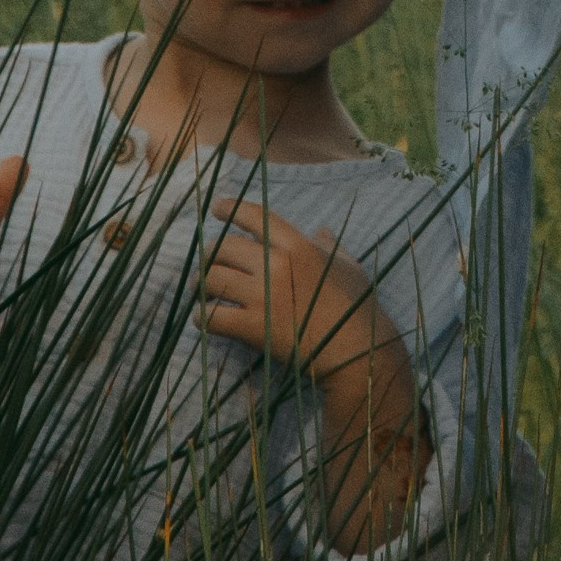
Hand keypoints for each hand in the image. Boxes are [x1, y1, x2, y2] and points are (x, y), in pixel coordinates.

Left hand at [200, 199, 384, 380]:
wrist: (357, 351)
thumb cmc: (358, 308)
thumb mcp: (349, 267)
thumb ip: (331, 246)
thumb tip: (322, 231)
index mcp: (298, 247)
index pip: (256, 217)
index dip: (232, 209)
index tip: (217, 209)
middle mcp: (277, 265)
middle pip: (224, 247)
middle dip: (210, 253)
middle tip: (207, 262)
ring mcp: (263, 296)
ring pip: (212, 278)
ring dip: (202, 282)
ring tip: (203, 289)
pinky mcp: (254, 327)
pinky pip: (212, 315)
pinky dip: (201, 315)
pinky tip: (203, 317)